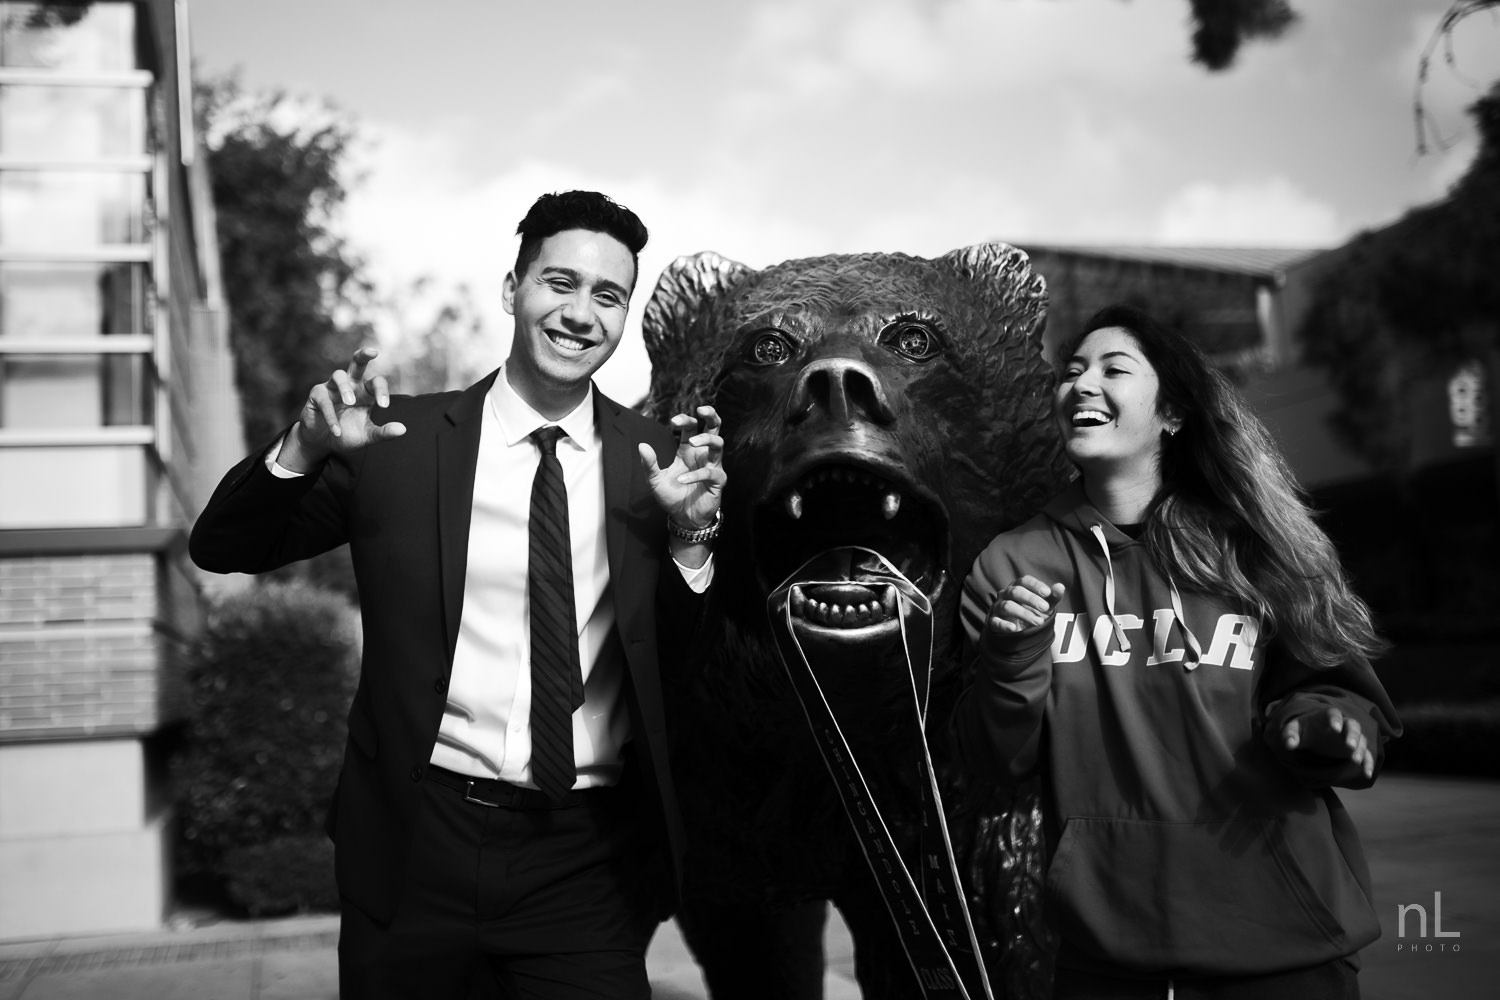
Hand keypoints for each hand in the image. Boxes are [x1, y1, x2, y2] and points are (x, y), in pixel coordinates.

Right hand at [282, 347, 406, 471]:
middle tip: (373, 352)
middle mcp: (350, 385)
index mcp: (365, 392)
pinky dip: (330, 416)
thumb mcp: (368, 436)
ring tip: (350, 401)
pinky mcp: (317, 395)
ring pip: (338, 375)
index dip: (382, 391)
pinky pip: (324, 400)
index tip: (384, 406)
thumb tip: (403, 429)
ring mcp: (332, 388)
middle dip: (364, 354)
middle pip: (357, 363)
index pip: (377, 383)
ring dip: (345, 387)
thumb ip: (383, 433)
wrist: (323, 442)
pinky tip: (337, 430)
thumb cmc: (348, 435)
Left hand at [639, 405, 724, 529]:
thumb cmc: (671, 497)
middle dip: (711, 415)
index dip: (685, 420)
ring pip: (718, 444)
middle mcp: (702, 455)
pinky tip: (682, 479)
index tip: (673, 420)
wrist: (683, 518)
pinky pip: (712, 472)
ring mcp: (712, 466)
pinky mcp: (718, 481)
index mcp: (688, 450)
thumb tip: (642, 445)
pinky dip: (697, 474)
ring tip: (693, 442)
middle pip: (714, 428)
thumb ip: (649, 463)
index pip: (691, 427)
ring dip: (706, 439)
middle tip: (702, 409)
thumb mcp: (655, 480)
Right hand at [986, 576, 1065, 634]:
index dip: (1035, 585)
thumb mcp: (1044, 605)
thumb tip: (1060, 586)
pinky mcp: (994, 621)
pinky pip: (996, 622)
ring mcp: (998, 607)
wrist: (1017, 629)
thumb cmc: (1031, 611)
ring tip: (1038, 622)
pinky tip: (1013, 628)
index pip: (1024, 581)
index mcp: (1018, 586)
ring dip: (1023, 613)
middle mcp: (1006, 594)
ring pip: (1007, 606)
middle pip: (1016, 592)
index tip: (1048, 593)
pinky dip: (1004, 625)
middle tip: (1045, 608)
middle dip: (1031, 599)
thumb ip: (1053, 597)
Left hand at [1281, 708, 1374, 780]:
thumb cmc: (1304, 730)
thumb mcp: (1294, 730)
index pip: (1333, 713)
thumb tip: (1288, 744)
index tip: (1335, 728)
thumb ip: (1290, 735)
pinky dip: (1368, 763)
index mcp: (1326, 716)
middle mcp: (1343, 724)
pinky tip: (1366, 774)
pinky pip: (1367, 754)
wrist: (1314, 734)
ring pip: (1362, 740)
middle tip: (1350, 746)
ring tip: (1355, 761)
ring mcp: (1352, 736)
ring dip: (1360, 749)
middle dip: (1353, 735)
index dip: (1335, 719)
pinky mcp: (1356, 749)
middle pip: (1353, 725)